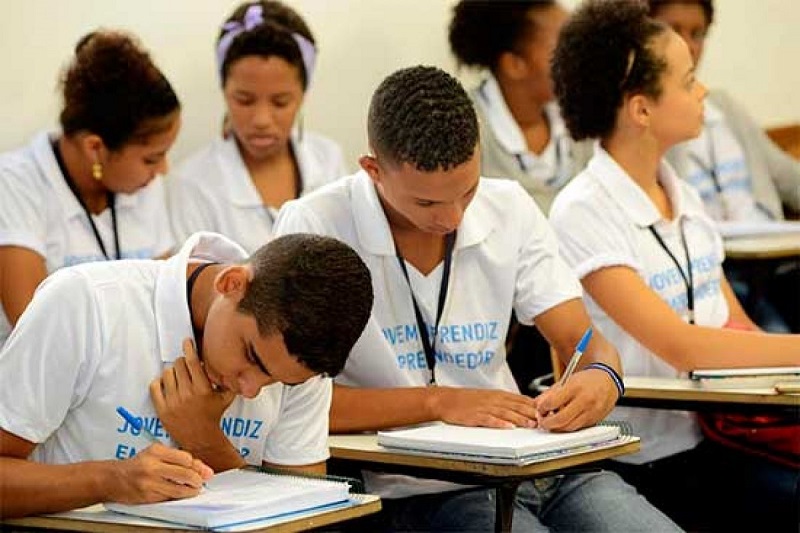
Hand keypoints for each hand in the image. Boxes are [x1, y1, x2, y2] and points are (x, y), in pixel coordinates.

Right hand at [108, 443, 212, 503]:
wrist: (113, 479)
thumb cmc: (138, 465)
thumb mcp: (157, 454)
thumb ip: (179, 459)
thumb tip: (204, 470)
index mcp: (156, 451)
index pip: (186, 458)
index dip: (196, 466)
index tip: (199, 469)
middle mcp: (152, 466)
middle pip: (185, 474)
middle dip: (197, 480)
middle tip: (199, 481)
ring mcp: (149, 483)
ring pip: (179, 489)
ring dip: (191, 491)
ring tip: (193, 489)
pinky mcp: (147, 497)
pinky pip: (169, 498)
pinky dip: (178, 496)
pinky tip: (179, 493)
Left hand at [150, 338, 235, 452]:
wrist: (201, 438)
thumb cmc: (213, 416)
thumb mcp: (226, 397)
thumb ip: (228, 381)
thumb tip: (226, 364)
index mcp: (202, 389)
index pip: (192, 362)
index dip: (189, 348)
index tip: (187, 342)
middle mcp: (187, 394)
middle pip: (178, 365)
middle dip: (182, 362)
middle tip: (185, 365)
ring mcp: (172, 402)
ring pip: (166, 374)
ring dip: (172, 372)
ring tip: (178, 377)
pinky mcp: (162, 409)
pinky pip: (154, 387)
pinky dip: (159, 383)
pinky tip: (166, 385)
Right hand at [429, 387, 538, 428]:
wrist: (446, 399)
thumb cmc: (467, 400)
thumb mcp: (488, 397)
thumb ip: (505, 403)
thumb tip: (522, 408)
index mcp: (498, 395)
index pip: (521, 399)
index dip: (535, 405)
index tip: (547, 412)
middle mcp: (494, 400)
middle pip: (516, 406)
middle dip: (531, 413)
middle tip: (544, 419)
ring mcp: (485, 407)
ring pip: (506, 413)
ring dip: (520, 418)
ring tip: (531, 424)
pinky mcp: (475, 416)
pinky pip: (489, 419)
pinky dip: (499, 423)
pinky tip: (507, 427)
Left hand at [534, 368, 617, 431]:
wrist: (607, 380)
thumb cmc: (586, 380)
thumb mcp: (566, 381)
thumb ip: (550, 393)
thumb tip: (537, 405)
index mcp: (575, 387)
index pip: (552, 403)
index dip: (542, 408)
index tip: (540, 409)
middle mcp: (585, 400)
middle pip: (561, 419)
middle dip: (547, 423)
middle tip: (542, 422)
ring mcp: (592, 411)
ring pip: (570, 427)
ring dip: (557, 428)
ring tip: (552, 423)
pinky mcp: (595, 419)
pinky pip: (578, 428)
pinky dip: (569, 427)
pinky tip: (564, 422)